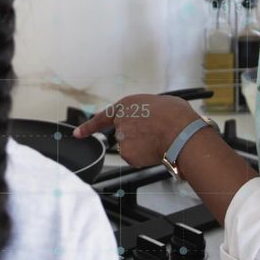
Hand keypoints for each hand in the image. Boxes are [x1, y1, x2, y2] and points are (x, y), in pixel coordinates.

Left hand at [73, 94, 202, 166]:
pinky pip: (135, 158)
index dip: (89, 127)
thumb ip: (147, 109)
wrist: (181, 132)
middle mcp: (120, 120)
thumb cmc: (175, 116)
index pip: (102, 117)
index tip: (78, 133)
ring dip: (141, 146)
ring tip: (158, 140)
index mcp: (127, 104)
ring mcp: (122, 138)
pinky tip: (155, 150)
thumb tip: (151, 115)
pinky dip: (143, 157)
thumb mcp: (160, 102)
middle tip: (154, 134)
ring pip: (130, 146)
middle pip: (123, 133)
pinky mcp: (127, 153)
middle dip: (135, 136)